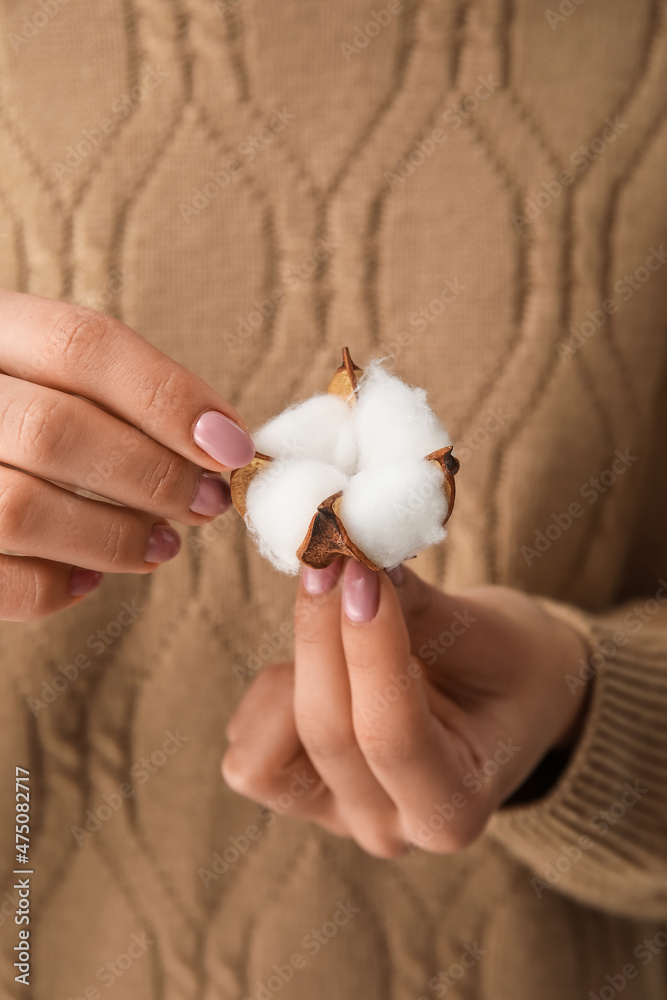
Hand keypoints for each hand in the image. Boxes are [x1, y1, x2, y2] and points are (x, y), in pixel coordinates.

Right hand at [0, 291, 254, 620]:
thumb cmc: (14, 411)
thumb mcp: (45, 370)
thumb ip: (115, 395)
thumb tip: (221, 442)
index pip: (82, 346)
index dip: (169, 398)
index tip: (231, 444)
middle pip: (56, 430)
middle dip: (153, 475)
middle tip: (206, 502)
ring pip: (22, 510)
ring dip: (115, 536)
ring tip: (162, 545)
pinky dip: (53, 587)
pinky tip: (88, 578)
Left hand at [222, 558, 589, 857]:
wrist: (507, 699)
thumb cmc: (509, 667)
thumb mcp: (487, 635)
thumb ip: (416, 606)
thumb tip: (354, 561)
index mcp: (454, 808)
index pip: (391, 734)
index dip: (367, 646)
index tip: (360, 568)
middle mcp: (389, 828)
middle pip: (326, 733)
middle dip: (320, 633)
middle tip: (330, 550)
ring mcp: (335, 815)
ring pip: (268, 748)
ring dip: (295, 670)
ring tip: (345, 628)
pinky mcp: (296, 792)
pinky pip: (249, 745)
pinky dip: (274, 693)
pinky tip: (322, 665)